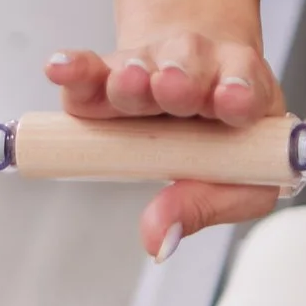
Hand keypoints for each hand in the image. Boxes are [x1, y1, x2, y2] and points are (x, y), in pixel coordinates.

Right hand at [46, 30, 289, 258]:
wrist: (200, 94)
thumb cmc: (226, 145)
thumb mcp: (232, 187)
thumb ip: (201, 208)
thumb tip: (158, 241)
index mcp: (245, 95)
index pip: (247, 86)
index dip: (239, 93)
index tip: (232, 101)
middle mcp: (200, 72)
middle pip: (190, 65)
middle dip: (181, 79)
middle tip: (172, 90)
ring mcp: (153, 67)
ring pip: (141, 64)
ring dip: (132, 77)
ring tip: (128, 85)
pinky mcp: (109, 71)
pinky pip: (91, 69)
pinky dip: (75, 69)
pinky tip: (58, 69)